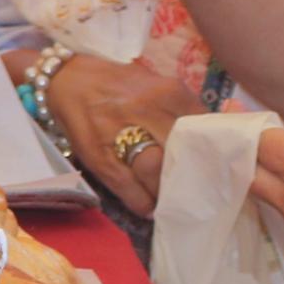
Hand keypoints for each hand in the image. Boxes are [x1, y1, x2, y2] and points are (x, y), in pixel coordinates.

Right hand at [22, 51, 199, 214]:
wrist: (67, 78)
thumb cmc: (119, 84)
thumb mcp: (156, 85)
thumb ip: (183, 109)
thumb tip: (214, 139)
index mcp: (166, 91)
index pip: (203, 130)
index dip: (212, 153)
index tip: (216, 168)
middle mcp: (145, 109)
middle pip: (181, 153)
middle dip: (191, 176)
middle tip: (196, 189)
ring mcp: (119, 133)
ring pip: (156, 172)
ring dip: (166, 193)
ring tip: (170, 200)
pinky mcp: (98, 156)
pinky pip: (128, 188)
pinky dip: (143, 203)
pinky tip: (148, 206)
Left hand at [248, 111, 283, 283]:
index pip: (262, 141)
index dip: (245, 121)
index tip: (234, 106)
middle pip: (249, 167)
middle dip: (243, 145)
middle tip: (244, 124)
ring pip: (263, 191)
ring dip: (260, 169)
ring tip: (279, 149)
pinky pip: (283, 210)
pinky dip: (280, 190)